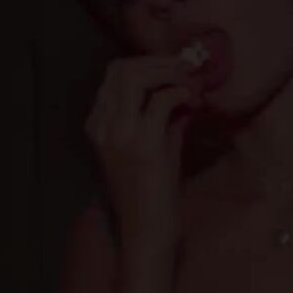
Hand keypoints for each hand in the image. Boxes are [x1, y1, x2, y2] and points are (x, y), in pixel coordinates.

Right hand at [84, 55, 198, 259]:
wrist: (147, 231)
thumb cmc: (153, 195)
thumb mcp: (157, 147)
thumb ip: (165, 118)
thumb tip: (184, 92)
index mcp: (98, 125)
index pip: (115, 75)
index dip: (148, 63)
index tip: (176, 67)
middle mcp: (103, 125)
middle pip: (123, 68)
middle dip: (159, 61)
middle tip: (188, 67)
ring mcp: (120, 134)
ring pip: (137, 76)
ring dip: (170, 71)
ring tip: (193, 81)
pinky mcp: (143, 145)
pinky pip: (162, 100)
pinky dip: (182, 93)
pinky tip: (194, 102)